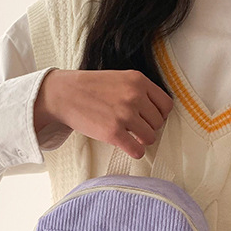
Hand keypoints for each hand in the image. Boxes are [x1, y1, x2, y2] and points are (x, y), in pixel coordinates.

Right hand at [33, 69, 173, 158]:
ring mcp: (124, 115)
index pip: (166, 104)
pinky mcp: (113, 133)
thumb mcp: (119, 79)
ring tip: (130, 136)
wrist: (64, 94)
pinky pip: (137, 150)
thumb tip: (156, 113)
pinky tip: (128, 147)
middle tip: (135, 127)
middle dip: (149, 127)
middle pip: (159, 122)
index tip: (149, 118)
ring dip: (142, 140)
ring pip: (150, 137)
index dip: (159, 114)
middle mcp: (134, 96)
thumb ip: (139, 91)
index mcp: (138, 81)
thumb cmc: (90, 88)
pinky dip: (135, 152)